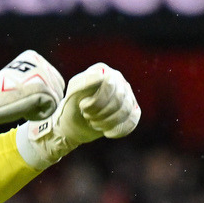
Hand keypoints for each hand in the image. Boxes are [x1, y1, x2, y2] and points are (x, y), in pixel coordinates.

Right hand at [0, 50, 64, 143]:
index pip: (51, 79)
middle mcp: (41, 63)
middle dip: (43, 101)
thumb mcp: (16, 80)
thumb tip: (48, 90)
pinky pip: (51, 109)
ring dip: (40, 108)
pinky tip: (24, 111)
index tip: (20, 96)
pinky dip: (38, 114)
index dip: (39, 93)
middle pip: (56, 88)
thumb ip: (32, 80)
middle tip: (22, 104)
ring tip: (22, 106)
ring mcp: (44, 76)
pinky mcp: (45, 90)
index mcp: (33, 57)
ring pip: (55, 99)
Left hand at [16, 63, 139, 169]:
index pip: (109, 85)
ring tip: (94, 122)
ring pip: (126, 111)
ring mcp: (127, 94)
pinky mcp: (132, 110)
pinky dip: (118, 130)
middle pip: (120, 100)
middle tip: (88, 117)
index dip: (97, 102)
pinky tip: (106, 131)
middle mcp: (117, 79)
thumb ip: (84, 83)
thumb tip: (101, 76)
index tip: (84, 107)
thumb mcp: (72, 95)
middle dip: (101, 114)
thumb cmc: (70, 108)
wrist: (73, 124)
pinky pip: (133, 121)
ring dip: (107, 123)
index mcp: (102, 71)